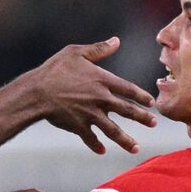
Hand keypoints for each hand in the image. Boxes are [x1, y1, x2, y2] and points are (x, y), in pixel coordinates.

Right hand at [25, 38, 157, 153]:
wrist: (36, 92)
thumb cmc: (54, 69)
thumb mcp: (76, 53)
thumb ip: (99, 49)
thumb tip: (116, 41)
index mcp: (103, 80)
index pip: (129, 89)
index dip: (142, 96)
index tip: (151, 103)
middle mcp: (101, 99)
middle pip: (127, 111)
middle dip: (142, 118)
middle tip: (153, 123)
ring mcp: (91, 115)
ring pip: (113, 130)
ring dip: (126, 140)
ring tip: (135, 148)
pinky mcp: (78, 126)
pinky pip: (90, 138)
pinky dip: (96, 145)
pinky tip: (102, 150)